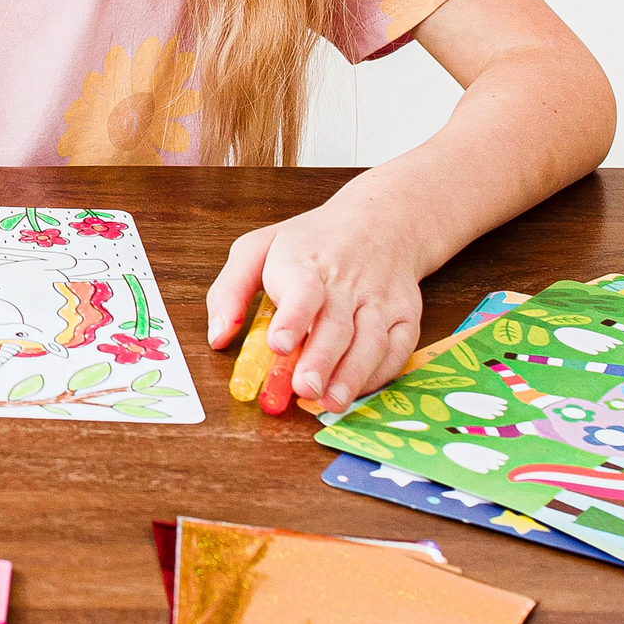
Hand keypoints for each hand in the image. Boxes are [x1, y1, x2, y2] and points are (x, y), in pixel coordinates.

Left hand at [203, 201, 427, 409]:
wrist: (379, 222)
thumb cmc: (308, 243)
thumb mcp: (256, 250)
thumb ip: (230, 292)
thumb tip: (217, 337)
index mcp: (305, 266)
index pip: (303, 291)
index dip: (293, 319)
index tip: (279, 344)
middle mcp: (346, 285)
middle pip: (336, 325)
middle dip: (320, 360)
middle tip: (304, 388)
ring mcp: (379, 302)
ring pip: (371, 341)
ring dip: (352, 375)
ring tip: (330, 402)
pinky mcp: (405, 317)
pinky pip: (399, 350)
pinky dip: (380, 374)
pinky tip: (358, 391)